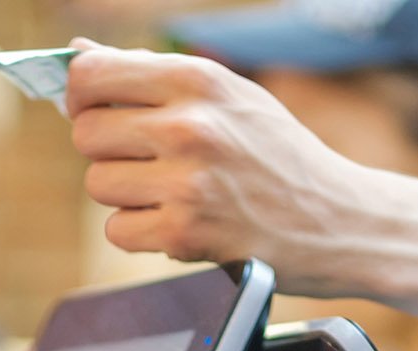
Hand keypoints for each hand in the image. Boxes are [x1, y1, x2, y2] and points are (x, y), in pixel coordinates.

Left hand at [66, 40, 367, 293]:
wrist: (340, 219)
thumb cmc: (279, 155)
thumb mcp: (229, 96)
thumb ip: (152, 73)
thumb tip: (77, 50)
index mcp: (198, 80)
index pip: (90, 74)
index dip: (82, 96)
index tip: (98, 111)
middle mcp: (190, 125)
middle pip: (85, 133)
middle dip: (107, 151)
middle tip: (148, 162)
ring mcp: (187, 182)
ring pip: (97, 184)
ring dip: (126, 195)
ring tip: (173, 194)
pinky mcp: (185, 234)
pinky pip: (118, 230)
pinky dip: (141, 233)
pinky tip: (180, 223)